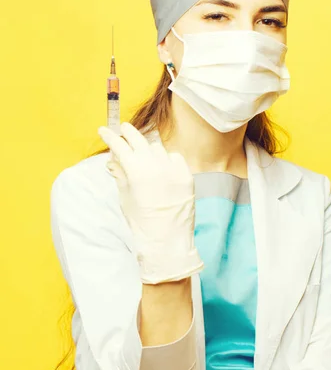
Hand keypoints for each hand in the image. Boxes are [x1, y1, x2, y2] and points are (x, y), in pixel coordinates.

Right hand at [99, 122, 203, 283]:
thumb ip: (120, 175)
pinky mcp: (187, 176)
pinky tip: (162, 164)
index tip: (104, 130)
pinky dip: (166, 158)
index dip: (110, 137)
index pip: (120, 146)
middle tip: (123, 128)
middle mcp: (156, 166)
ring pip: (157, 148)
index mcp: (137, 171)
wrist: (167, 242)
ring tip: (142, 152)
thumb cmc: (142, 223)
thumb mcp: (125, 198)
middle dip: (129, 133)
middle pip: (140, 140)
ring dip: (147, 148)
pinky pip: (174, 157)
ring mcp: (173, 170)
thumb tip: (113, 160)